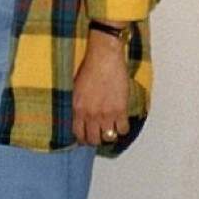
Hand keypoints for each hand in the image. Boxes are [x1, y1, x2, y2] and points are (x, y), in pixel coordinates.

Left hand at [72, 28, 130, 145]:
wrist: (104, 59)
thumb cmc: (88, 69)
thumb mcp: (75, 88)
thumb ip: (76, 104)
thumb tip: (78, 117)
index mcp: (77, 108)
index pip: (78, 133)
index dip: (82, 138)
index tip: (85, 138)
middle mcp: (91, 114)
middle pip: (93, 139)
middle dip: (95, 140)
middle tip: (97, 135)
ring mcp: (106, 114)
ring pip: (108, 137)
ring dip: (108, 135)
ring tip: (109, 129)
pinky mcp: (120, 110)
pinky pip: (123, 130)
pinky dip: (122, 128)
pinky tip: (119, 122)